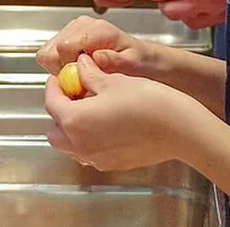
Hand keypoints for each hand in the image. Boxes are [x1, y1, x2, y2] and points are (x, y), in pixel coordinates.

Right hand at [36, 16, 154, 78]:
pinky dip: (60, 66)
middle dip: (61, 70)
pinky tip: (77, 71)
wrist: (141, 57)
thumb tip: (98, 57)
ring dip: (60, 68)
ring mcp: (72, 29)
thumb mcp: (133, 64)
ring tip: (81, 75)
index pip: (63, 47)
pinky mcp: (67, 36)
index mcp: (96, 30)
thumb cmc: (138, 61)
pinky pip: (50, 54)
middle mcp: (81, 25)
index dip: (68, 68)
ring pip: (47, 53)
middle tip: (81, 79)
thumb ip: (116, 61)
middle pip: (50, 50)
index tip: (81, 78)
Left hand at [44, 54, 207, 171]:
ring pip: (70, 144)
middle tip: (73, 93)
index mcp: (74, 120)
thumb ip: (90, 75)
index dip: (55, 86)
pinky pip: (90, 152)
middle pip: (55, 129)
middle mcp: (80, 144)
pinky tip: (106, 123)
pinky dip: (89, 139)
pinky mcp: (111, 164)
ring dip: (73, 127)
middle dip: (60, 110)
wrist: (178, 129)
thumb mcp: (113, 81)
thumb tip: (81, 66)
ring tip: (90, 108)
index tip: (61, 77)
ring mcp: (96, 158)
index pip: (51, 102)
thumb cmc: (148, 103)